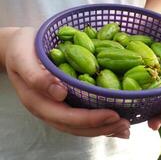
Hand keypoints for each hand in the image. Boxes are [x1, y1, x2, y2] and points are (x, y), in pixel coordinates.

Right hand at [5, 27, 129, 137]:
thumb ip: (37, 77)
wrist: (16, 49)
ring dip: (103, 129)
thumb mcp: (23, 58)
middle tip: (126, 124)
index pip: (67, 116)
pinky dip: (99, 122)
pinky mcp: (63, 103)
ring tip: (124, 128)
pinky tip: (113, 122)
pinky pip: (81, 117)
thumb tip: (59, 93)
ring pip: (80, 126)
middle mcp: (48, 110)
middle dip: (102, 127)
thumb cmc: (21, 50)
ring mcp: (56, 108)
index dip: (91, 119)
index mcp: (38, 101)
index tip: (113, 114)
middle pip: (77, 127)